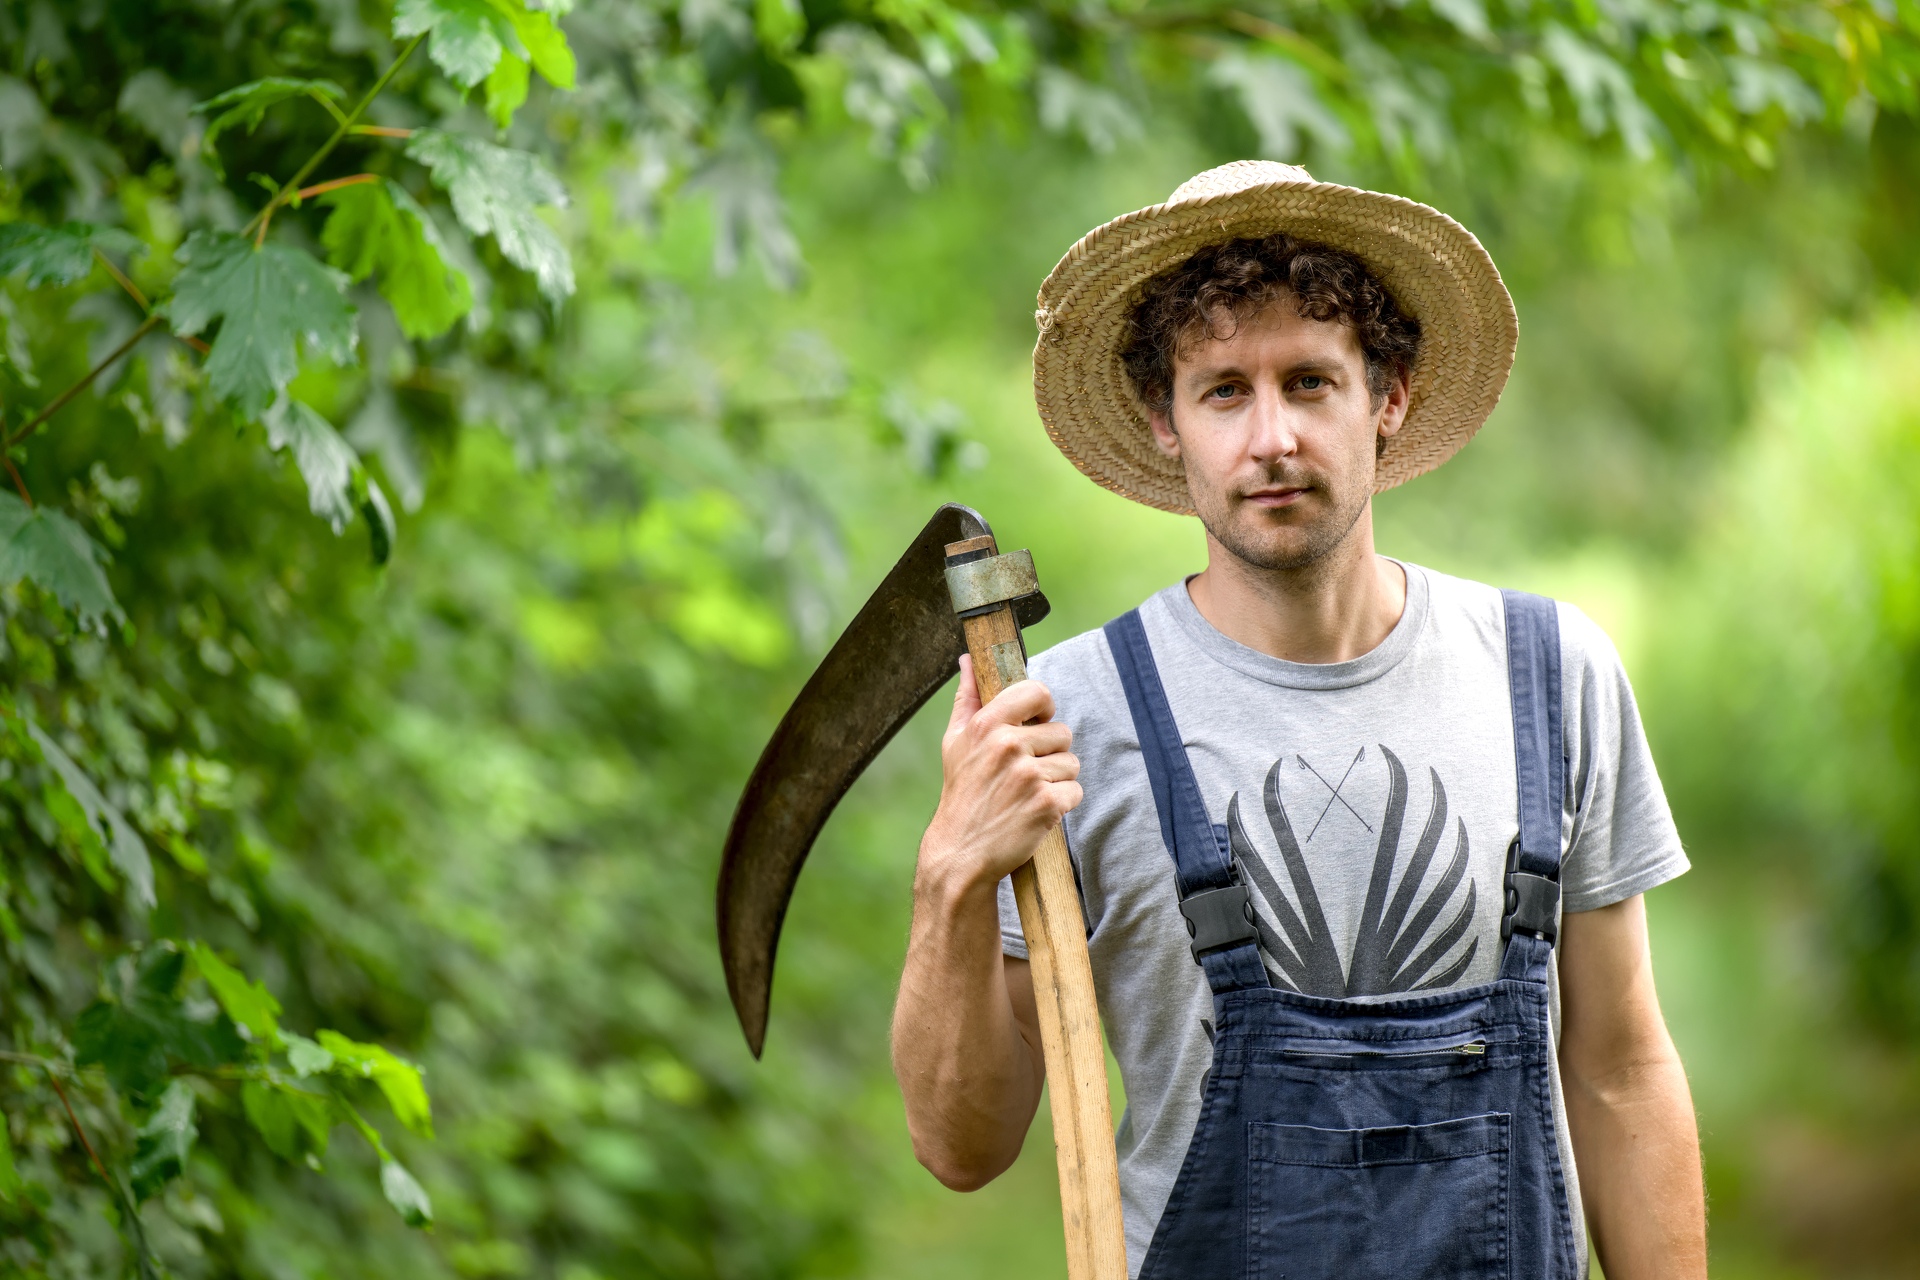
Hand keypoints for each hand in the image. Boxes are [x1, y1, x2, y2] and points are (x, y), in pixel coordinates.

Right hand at [918, 655, 1082, 896]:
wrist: (961, 852)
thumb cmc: (961, 793)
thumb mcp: (955, 741)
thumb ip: (967, 698)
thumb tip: (968, 659)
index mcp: (986, 725)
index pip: (1037, 692)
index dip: (1044, 708)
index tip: (1037, 724)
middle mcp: (1007, 745)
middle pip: (1061, 733)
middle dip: (1050, 753)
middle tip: (1023, 774)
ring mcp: (1028, 775)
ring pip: (1071, 764)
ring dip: (1057, 780)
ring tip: (1028, 794)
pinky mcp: (1046, 804)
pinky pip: (1074, 792)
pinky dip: (1061, 804)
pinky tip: (1036, 812)